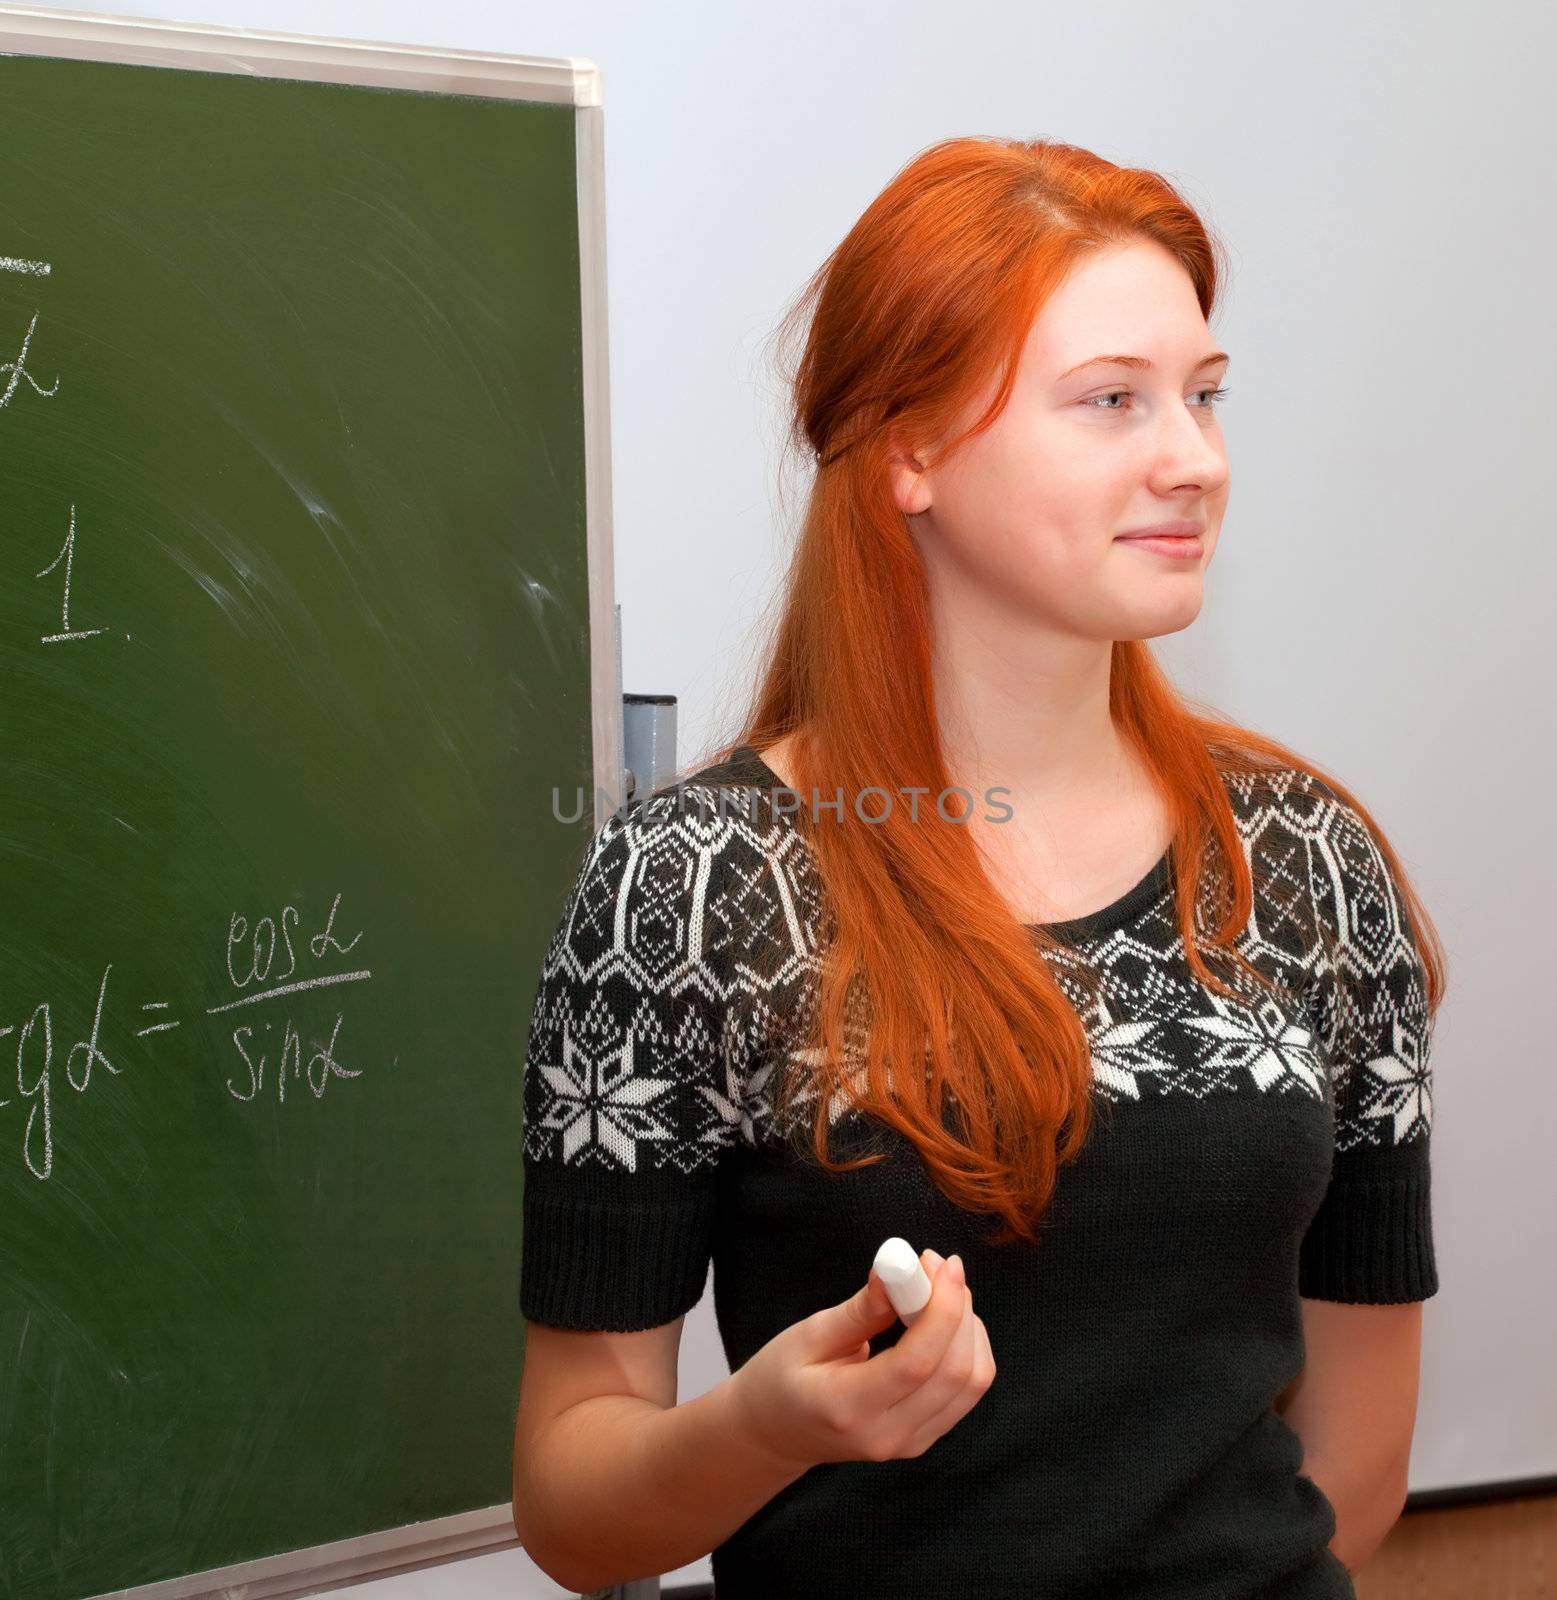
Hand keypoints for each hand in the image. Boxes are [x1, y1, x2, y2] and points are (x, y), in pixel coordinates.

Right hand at [730, 1247, 994, 1471]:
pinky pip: (967, 1391)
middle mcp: (887, 1435)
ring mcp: (909, 1443)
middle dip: (959, 1308)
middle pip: (956, 1373)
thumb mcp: (809, 1335)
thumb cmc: (781, 1379)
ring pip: (972, 1382)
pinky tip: (942, 1320)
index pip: (917, 1363)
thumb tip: (900, 1273)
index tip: (943, 1264)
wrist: (775, 1433)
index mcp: (849, 1409)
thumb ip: (861, 1310)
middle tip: (937, 1266)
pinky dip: (968, 1347)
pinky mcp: (923, 1437)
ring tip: (939, 1289)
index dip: (942, 1308)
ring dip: (969, 1326)